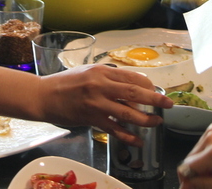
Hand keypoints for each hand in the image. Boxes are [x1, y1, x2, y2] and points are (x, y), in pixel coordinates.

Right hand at [34, 65, 172, 145]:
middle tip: (169, 105)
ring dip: (145, 119)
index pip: (132, 77)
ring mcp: (96, 103)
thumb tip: (130, 86)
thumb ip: (107, 78)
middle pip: (135, 92)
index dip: (148, 86)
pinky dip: (129, 136)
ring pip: (128, 112)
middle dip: (156, 100)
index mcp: (101, 71)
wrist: (43, 95)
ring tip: (157, 123)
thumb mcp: (88, 72)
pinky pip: (115, 129)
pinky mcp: (91, 119)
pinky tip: (138, 141)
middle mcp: (100, 85)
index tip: (157, 92)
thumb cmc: (65, 83)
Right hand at [178, 122, 211, 188]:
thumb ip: (205, 184)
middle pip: (189, 160)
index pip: (186, 168)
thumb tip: (187, 184)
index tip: (194, 188)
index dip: (188, 181)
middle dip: (196, 173)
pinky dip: (209, 153)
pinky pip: (205, 144)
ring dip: (203, 164)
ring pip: (196, 152)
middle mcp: (209, 137)